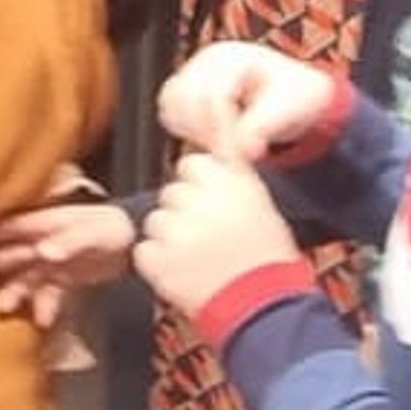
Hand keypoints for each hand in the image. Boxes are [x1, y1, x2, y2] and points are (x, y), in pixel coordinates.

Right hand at [0, 195, 140, 333]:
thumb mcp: (93, 231)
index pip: (12, 228)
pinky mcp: (65, 279)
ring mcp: (53, 262)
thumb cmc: (112, 227)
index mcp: (46, 224)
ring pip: (26, 277)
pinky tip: (42, 321)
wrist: (137, 241)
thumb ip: (68, 241)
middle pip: (14, 254)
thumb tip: (42, 251)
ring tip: (0, 306)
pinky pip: (49, 295)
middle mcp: (44, 243)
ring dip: (14, 291)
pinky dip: (44, 307)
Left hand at [136, 151, 301, 315]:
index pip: (193, 165)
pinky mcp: (157, 259)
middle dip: (185, 212)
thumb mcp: (256, 199)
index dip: (203, 188)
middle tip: (211, 239)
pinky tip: (185, 274)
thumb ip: (229, 158)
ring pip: (156, 221)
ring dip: (170, 238)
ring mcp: (176, 230)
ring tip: (199, 260)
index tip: (218, 209)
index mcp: (228, 181)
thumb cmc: (265, 255)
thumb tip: (214, 100)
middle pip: (172, 192)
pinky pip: (144, 251)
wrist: (262, 308)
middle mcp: (201, 199)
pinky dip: (159, 264)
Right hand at [158, 42, 336, 161]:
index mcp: (235, 57)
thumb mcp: (288, 108)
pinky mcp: (187, 86)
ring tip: (217, 144)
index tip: (237, 153)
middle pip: (184, 96)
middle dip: (204, 130)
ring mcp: (194, 70)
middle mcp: (208, 59)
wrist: (294, 91)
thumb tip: (242, 150)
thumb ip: (262, 127)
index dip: (222, 128)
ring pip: (171, 102)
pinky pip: (168, 108)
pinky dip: (182, 127)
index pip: (213, 95)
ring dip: (189, 129)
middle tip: (227, 151)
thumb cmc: (294, 94)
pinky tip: (207, 138)